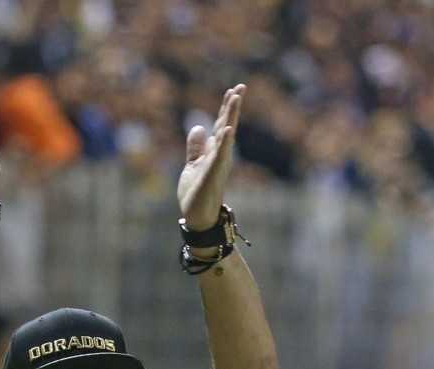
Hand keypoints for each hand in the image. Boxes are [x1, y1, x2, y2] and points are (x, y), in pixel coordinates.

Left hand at [177, 84, 244, 230]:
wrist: (197, 217)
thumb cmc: (196, 194)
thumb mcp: (192, 166)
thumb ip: (195, 148)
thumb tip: (197, 126)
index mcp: (214, 153)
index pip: (221, 126)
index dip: (226, 109)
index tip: (233, 90)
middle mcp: (220, 157)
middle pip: (226, 126)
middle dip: (233, 107)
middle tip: (241, 86)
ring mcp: (217, 165)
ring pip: (225, 137)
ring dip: (230, 118)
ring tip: (235, 99)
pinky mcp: (211, 176)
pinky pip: (218, 157)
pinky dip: (223, 143)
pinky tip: (228, 130)